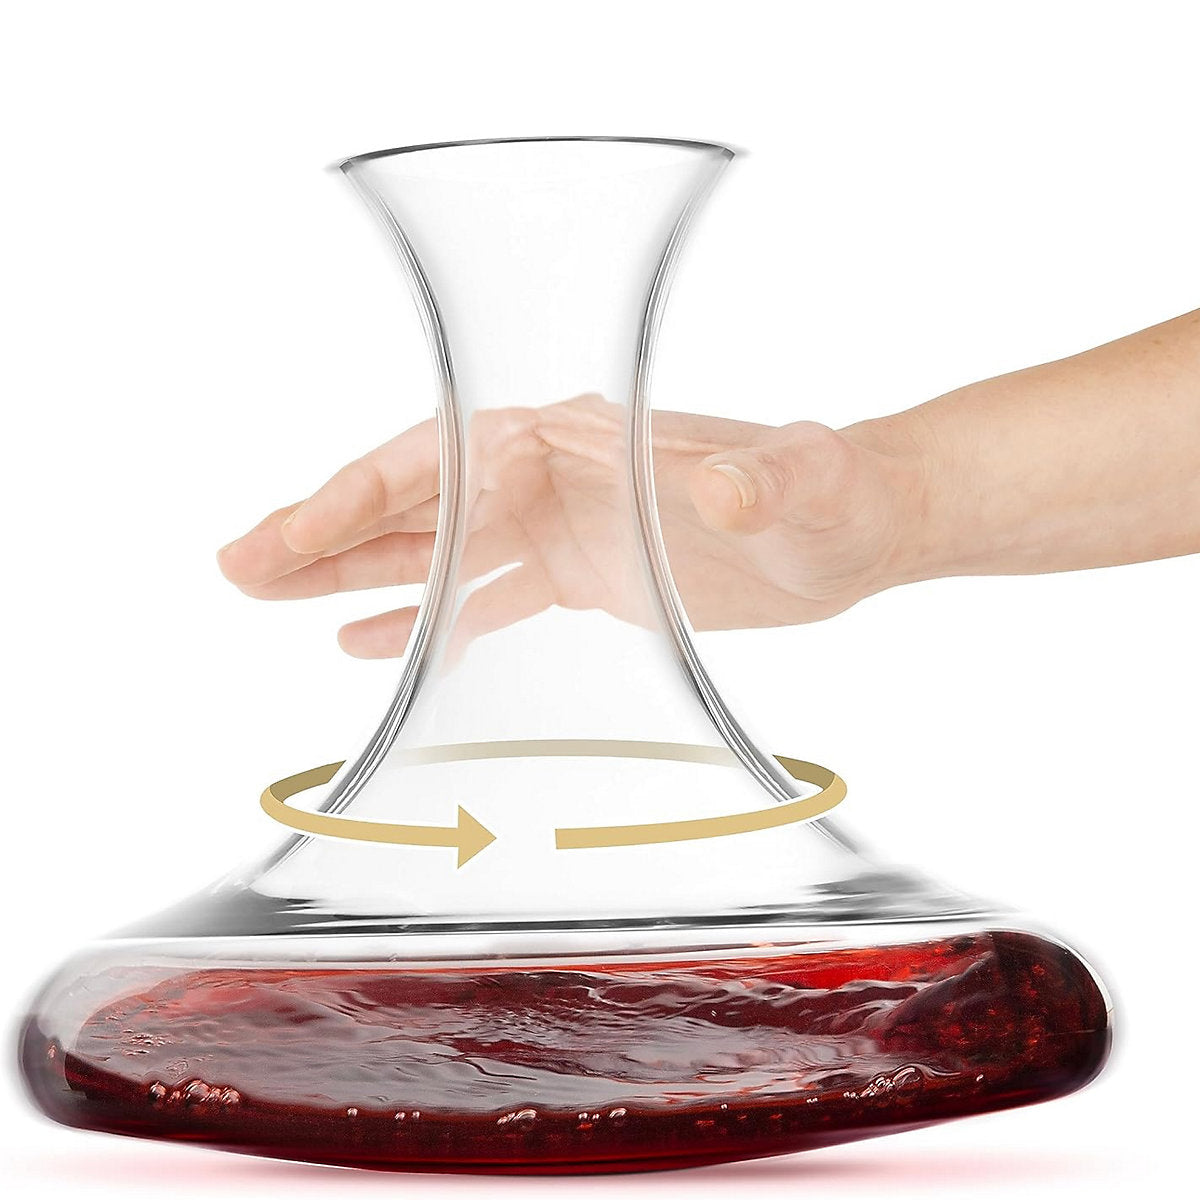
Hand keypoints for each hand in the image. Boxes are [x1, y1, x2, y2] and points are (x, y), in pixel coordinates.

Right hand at [217, 394, 922, 656]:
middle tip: (240, 566)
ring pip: (438, 547)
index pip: (453, 453)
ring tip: (271, 597)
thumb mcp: (804, 486)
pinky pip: (486, 593)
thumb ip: (762, 483)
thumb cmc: (832, 493)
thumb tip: (727, 492)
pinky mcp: (584, 571)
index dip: (371, 491)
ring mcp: (564, 522)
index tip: (299, 531)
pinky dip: (424, 618)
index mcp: (586, 436)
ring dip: (354, 574)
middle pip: (420, 496)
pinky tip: (369, 643)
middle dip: (327, 530)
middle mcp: (559, 471)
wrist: (854, 529)